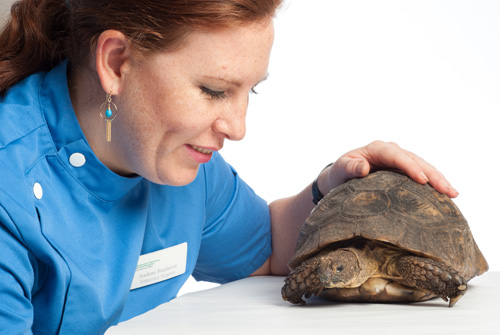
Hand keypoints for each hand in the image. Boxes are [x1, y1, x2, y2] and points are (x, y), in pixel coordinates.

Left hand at [320, 141, 458, 197]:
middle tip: (448, 191)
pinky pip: (422, 175)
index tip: (422, 180)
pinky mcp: (404, 171)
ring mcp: (400, 160)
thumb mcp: (340, 170)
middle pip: (416, 161)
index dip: (411, 168)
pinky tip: (446, 196)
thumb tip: (363, 168)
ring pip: (423, 167)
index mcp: (377, 149)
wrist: (340, 176)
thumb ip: (350, 168)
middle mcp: (392, 151)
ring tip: (453, 193)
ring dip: (439, 179)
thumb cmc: (339, 172)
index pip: (397, 156)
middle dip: (433, 175)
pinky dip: (434, 184)